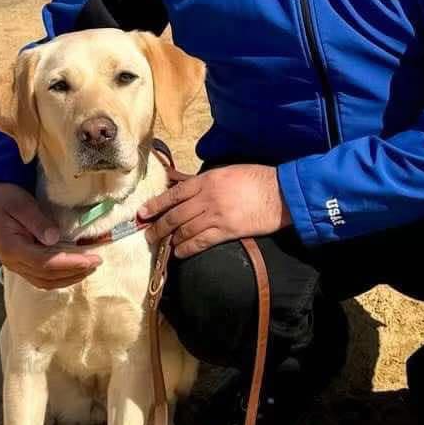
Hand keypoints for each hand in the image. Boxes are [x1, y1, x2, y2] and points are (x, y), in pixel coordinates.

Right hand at [0, 182, 99, 289]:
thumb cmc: (4, 197)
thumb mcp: (21, 203)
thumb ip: (37, 220)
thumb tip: (54, 238)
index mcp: (10, 248)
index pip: (44, 263)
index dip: (69, 263)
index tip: (91, 258)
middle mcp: (12, 262)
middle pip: (46, 276)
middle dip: (74, 271)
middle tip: (97, 262)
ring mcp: (16, 265)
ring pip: (45, 281)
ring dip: (69, 277)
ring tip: (90, 267)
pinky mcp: (21, 264)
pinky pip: (42, 277)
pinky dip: (60, 276)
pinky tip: (75, 269)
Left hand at [137, 164, 287, 260]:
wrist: (280, 192)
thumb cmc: (257, 178)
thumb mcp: (227, 171)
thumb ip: (206, 181)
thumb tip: (187, 186)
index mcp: (206, 180)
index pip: (174, 194)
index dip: (156, 205)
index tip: (143, 213)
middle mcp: (206, 198)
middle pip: (175, 215)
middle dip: (158, 227)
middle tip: (148, 235)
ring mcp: (215, 215)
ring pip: (184, 230)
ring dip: (170, 240)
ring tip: (161, 247)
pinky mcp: (226, 231)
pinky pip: (200, 242)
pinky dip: (186, 248)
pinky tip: (179, 253)